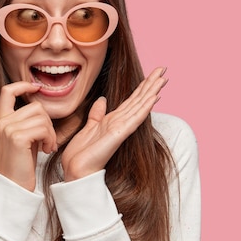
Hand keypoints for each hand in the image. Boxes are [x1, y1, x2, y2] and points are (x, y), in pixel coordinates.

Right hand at [0, 82, 57, 190]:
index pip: (7, 91)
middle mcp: (2, 121)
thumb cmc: (22, 163)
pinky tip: (47, 150)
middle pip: (36, 106)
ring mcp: (8, 128)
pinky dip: (50, 139)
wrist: (14, 185)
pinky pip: (43, 129)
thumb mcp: (23, 137)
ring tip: (47, 146)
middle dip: (48, 123)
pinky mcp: (17, 137)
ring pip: (42, 117)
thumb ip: (27, 120)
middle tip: (48, 140)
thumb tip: (41, 105)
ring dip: (51, 133)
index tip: (36, 87)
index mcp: (1, 119)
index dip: (22, 85)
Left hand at [61, 67, 167, 181]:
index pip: (132, 100)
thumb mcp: (88, 127)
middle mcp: (120, 123)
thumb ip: (97, 114)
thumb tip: (103, 100)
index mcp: (113, 120)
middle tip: (163, 69)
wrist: (77, 171)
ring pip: (140, 105)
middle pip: (139, 99)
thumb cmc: (81, 154)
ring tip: (163, 78)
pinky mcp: (119, 134)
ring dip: (152, 91)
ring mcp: (122, 128)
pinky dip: (145, 107)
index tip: (153, 74)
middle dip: (151, 84)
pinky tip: (154, 97)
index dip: (142, 86)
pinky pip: (135, 118)